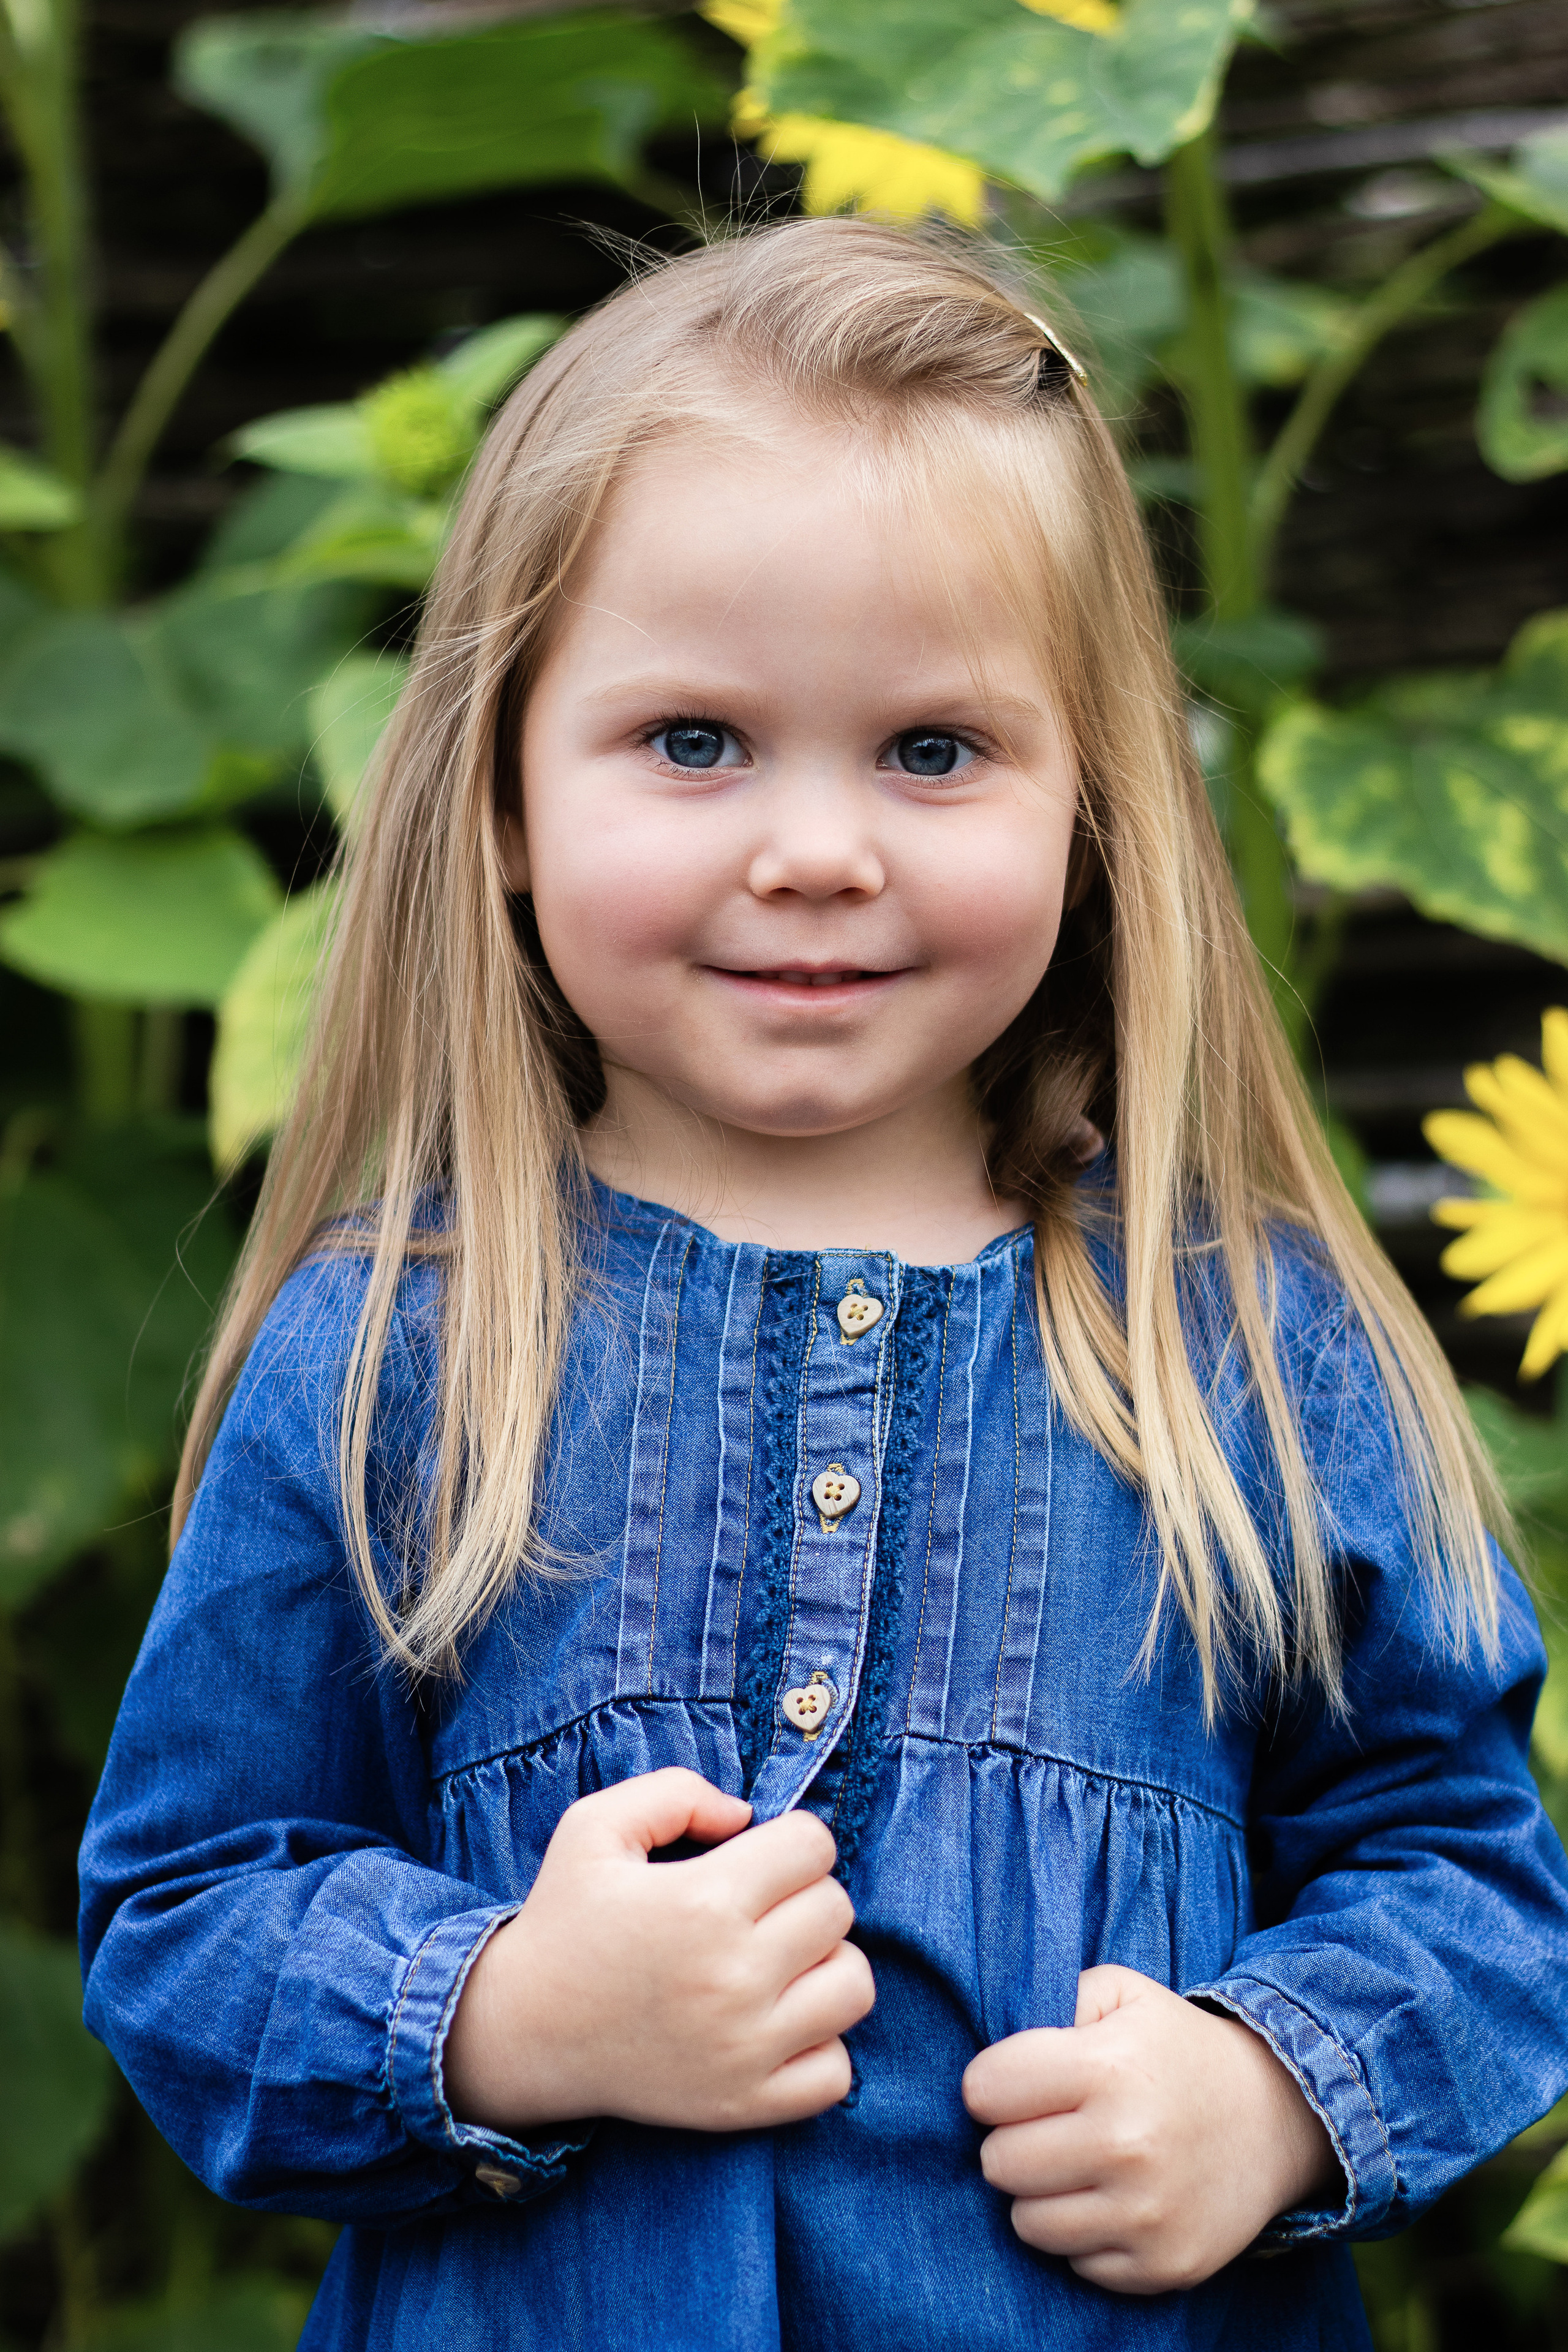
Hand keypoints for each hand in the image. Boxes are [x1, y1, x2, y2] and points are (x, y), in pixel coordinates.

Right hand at [444, 1767, 873, 2134]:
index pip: (814, 1846)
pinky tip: (776, 2022)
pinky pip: (836, 2073)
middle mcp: (733, 1978)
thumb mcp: (595, 1826)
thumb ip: (676, 1792)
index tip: (754, 1857)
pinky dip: (820, 2044)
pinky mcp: (744, 2104)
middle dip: (803, 1894)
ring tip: (776, 1962)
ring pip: (854, 1986)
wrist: (521, 2031)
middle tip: (756, 1908)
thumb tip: (745, 1814)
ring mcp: (744, 2050)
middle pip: (838, 1909)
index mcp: (703, 1903)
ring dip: (824, 1964)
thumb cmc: (565, 1921)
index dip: (788, 1840)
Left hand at [962, 1965, 1338, 2293]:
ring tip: (1077, 2163)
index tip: (1017, 2083)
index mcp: (1108, 2067)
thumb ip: (1052, 2000)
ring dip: (1041, 2194)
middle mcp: (1127, 2145)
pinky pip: (1076, 2263)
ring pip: (1027, 2222)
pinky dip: (1084, 2235)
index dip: (992, 2082)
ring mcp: (1147, 2214)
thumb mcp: (1121, 1994)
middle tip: (1050, 2125)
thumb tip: (993, 2047)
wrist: (1274, 2117)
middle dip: (1012, 2140)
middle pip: (997, 2162)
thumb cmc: (1176, 2049)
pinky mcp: (1164, 2265)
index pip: (985, 2089)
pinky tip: (1113, 2199)